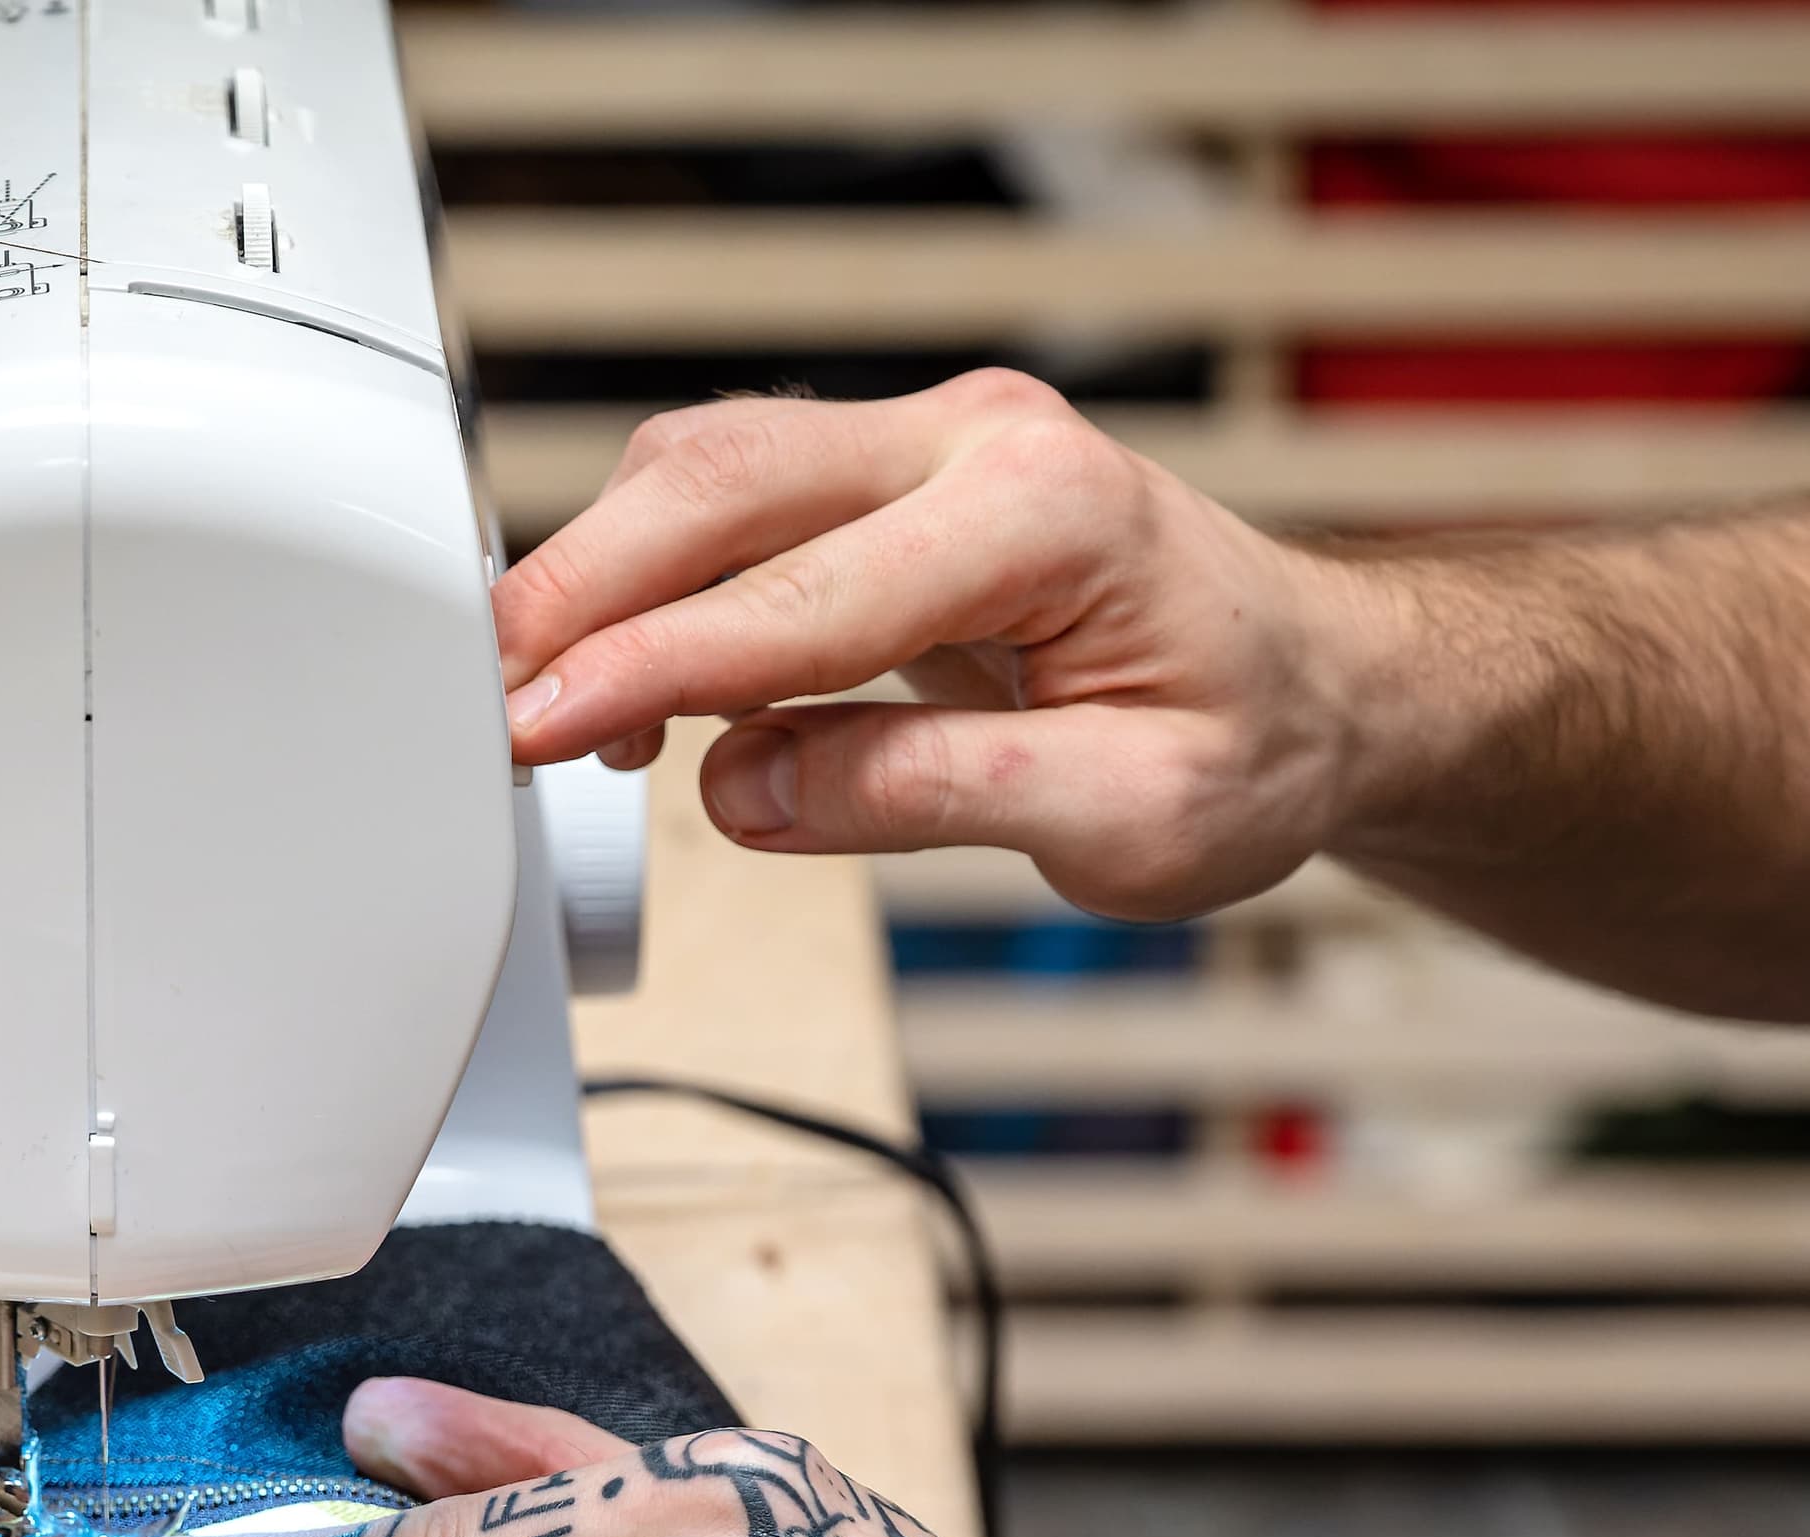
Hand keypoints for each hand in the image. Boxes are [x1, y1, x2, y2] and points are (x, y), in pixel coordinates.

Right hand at [488, 370, 1371, 920]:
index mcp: (1046, 513)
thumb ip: (931, 796)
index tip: (537, 729)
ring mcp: (933, 442)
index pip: (797, 600)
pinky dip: (657, 576)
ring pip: (710, 469)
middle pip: (720, 483)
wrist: (1323, 686)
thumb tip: (751, 794)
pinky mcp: (895, 474)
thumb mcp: (1127, 821)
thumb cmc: (1253, 745)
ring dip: (606, 576)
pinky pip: (739, 498)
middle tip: (486, 704)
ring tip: (547, 711)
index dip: (648, 670)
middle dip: (580, 592)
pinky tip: (630, 679)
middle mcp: (980, 442)